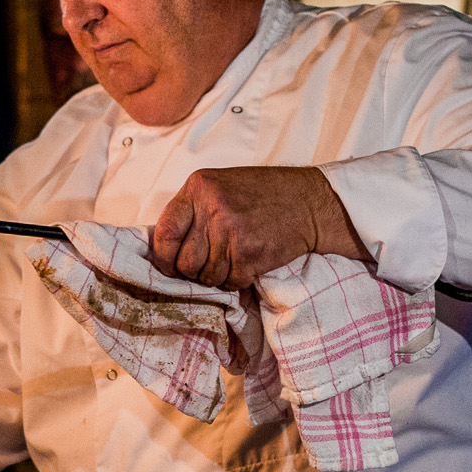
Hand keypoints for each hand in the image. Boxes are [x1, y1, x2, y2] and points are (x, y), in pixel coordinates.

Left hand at [149, 166, 371, 288]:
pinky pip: (230, 283)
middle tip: (211, 263)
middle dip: (194, 271)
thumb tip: (163, 249)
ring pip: (206, 277)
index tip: (171, 264)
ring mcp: (231, 232)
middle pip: (184, 263)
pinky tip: (249, 263)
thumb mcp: (219, 188)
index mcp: (198, 188)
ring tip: (234, 258)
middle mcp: (212, 209)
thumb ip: (192, 211)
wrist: (309, 202)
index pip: (164, 233)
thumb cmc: (262, 195)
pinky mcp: (250, 255)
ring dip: (218, 276)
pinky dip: (237, 280)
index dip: (164, 257)